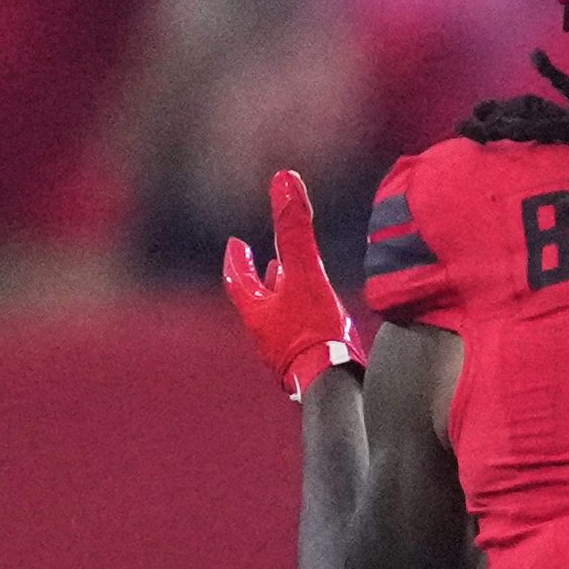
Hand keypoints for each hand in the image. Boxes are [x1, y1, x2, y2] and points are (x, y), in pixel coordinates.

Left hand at [220, 168, 355, 398]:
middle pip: (258, 300)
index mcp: (257, 312)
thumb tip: (284, 180)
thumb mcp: (304, 272)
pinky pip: (302, 338)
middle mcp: (266, 334)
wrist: (332, 388)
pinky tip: (323, 321)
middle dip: (262, 279)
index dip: (236, 261)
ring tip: (295, 286)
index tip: (235, 245)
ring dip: (286, 300)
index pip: (238, 281)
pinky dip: (306, 322)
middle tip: (264, 263)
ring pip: (280, 320)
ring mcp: (286, 354)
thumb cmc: (312, 332)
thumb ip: (294, 229)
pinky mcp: (309, 367)